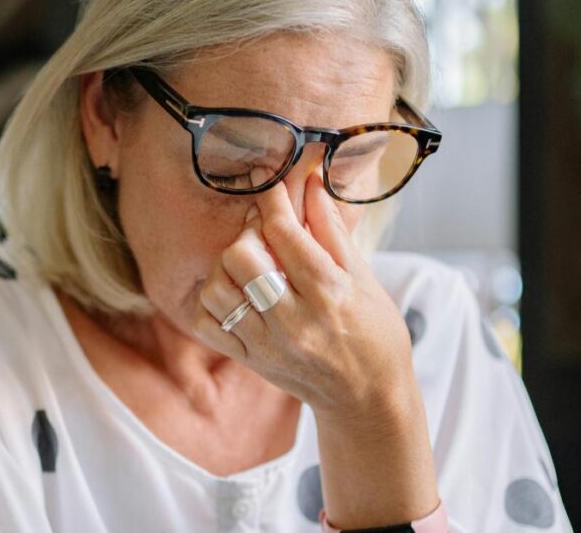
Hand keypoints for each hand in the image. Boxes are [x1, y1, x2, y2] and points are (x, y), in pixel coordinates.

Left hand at [194, 165, 416, 424]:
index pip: (283, 231)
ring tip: (250, 266)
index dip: (271, 199)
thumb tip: (310, 182)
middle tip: (263, 234)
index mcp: (328, 292)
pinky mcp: (249, 360)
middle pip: (240, 257)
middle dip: (248, 234)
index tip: (268, 183)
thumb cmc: (374, 333)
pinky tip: (235, 293)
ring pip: (217, 288)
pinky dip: (212, 300)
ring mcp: (266, 343)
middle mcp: (294, 319)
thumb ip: (330, 229)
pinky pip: (206, 322)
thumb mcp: (364, 277)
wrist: (368, 398)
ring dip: (227, 267)